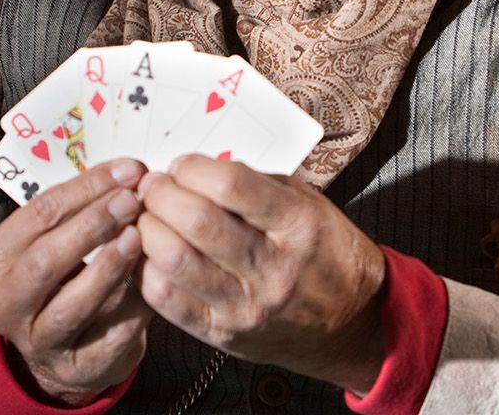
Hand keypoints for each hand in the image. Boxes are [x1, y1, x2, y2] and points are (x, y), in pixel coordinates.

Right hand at [0, 159, 152, 404]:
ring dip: (108, 267)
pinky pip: (106, 338)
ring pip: (71, 305)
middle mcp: (6, 304)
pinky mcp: (75, 369)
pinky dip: (132, 308)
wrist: (65, 349)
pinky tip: (153, 282)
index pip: (38, 215)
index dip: (86, 188)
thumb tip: (130, 173)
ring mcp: (38, 342)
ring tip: (139, 237)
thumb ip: (80, 210)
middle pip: (45, 260)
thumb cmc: (62, 277)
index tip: (128, 170)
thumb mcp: (54, 241)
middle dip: (92, 225)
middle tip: (133, 201)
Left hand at [135, 155, 387, 393]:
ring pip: (175, 261)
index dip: (193, 168)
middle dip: (161, 194)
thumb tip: (195, 170)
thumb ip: (255, 184)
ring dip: (147, 230)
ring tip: (147, 217)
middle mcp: (272, 267)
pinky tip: (151, 254)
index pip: (231, 185)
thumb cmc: (324, 252)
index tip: (182, 165)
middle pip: (197, 222)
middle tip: (153, 186)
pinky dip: (147, 271)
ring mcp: (246, 305)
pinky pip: (168, 301)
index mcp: (297, 224)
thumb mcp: (306, 203)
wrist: (351, 323)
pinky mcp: (224, 334)